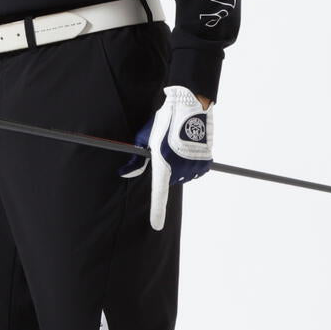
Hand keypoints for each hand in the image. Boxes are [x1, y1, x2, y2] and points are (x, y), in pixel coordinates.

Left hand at [116, 85, 213, 229]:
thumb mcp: (146, 137)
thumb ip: (137, 160)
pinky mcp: (206, 161)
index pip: (159, 194)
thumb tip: (124, 173)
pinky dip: (192, 163)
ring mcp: (195, 165)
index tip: (156, 226)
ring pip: (184, 176)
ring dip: (180, 165)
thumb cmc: (165, 119)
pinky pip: (197, 171)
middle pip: (170, 180)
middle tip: (165, 148)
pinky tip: (189, 146)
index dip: (157, 212)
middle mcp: (180, 168)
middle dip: (166, 170)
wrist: (190, 103)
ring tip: (177, 143)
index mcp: (162, 163)